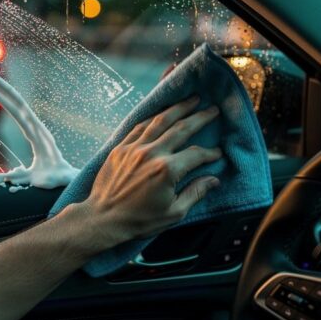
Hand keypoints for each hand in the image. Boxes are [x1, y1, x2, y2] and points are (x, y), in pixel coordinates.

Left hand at [80, 96, 221, 247]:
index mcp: (167, 170)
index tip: (217, 153)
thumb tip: (214, 180)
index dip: (210, 153)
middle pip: (181, 128)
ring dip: (178, 108)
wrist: (103, 218)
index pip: (196, 154)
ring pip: (160, 121)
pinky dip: (153, 117)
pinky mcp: (120, 148)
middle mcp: (151, 153)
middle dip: (199, 117)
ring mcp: (134, 148)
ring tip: (191, 99)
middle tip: (212, 109)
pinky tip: (162, 113)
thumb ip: (195, 193)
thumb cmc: (139, 220)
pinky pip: (139, 126)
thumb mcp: (173, 213)